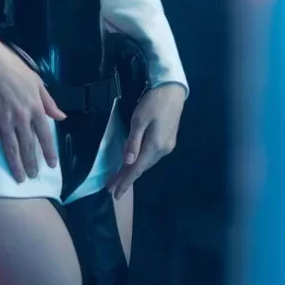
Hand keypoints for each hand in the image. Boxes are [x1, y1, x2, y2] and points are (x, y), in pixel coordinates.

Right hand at [0, 37, 66, 182]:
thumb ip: (49, 102)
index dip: (49, 152)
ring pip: (11, 149)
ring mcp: (4, 120)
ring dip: (16, 166)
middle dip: (32, 163)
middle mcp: (22, 117)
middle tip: (33, 177)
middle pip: (29, 146)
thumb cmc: (14, 68)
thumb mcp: (37, 82)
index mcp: (35, 107)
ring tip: (19, 179)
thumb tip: (62, 117)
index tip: (52, 165)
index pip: (45, 135)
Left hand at [107, 83, 185, 199]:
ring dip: (133, 170)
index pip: (137, 169)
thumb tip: (128, 162)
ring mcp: (167, 145)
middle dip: (126, 178)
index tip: (114, 194)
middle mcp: (163, 150)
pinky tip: (133, 161)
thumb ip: (133, 141)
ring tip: (119, 177)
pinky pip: (151, 155)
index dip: (125, 182)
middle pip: (142, 167)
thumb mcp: (139, 119)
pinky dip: (140, 160)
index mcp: (155, 146)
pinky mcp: (168, 140)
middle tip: (111, 187)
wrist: (173, 90)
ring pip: (147, 162)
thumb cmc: (154, 102)